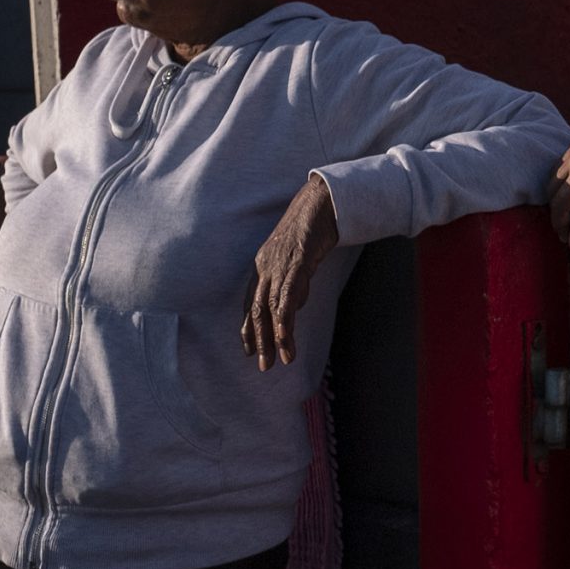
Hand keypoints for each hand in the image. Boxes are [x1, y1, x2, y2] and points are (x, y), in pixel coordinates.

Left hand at [243, 174, 340, 370]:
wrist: (321, 202)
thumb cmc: (311, 227)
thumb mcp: (298, 258)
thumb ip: (293, 282)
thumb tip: (294, 306)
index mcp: (262, 266)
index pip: (251, 304)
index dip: (249, 329)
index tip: (250, 351)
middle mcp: (265, 268)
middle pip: (257, 311)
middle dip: (259, 341)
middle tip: (263, 366)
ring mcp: (279, 266)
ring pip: (271, 309)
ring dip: (274, 338)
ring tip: (281, 360)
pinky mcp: (295, 264)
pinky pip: (287, 298)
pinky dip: (285, 320)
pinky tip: (286, 337)